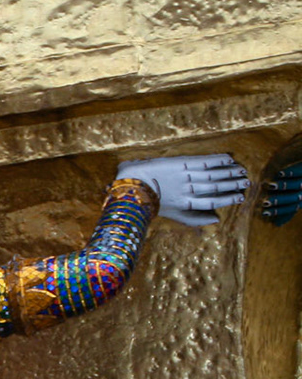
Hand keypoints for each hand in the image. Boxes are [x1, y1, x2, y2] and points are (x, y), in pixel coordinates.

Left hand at [116, 154, 247, 227]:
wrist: (131, 184)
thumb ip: (194, 219)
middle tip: (247, 182)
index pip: (213, 202)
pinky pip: (203, 161)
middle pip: (216, 188)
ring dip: (229, 172)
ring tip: (242, 170)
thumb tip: (217, 221)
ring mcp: (184, 176)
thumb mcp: (172, 214)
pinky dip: (218, 160)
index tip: (241, 197)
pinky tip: (229, 158)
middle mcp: (188, 190)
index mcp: (186, 203)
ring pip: (213, 174)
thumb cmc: (151, 200)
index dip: (228, 199)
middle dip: (233, 185)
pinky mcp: (180, 163)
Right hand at [262, 158, 301, 225]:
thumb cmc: (301, 183)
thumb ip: (290, 208)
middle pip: (293, 198)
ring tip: (270, 186)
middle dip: (279, 201)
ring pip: (296, 185)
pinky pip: (299, 170)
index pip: (291, 208)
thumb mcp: (298, 198)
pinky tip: (280, 173)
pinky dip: (290, 172)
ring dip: (282, 186)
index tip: (264, 213)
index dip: (279, 211)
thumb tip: (277, 224)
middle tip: (265, 203)